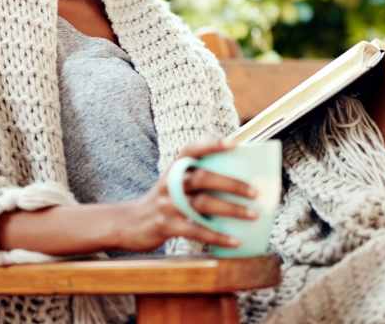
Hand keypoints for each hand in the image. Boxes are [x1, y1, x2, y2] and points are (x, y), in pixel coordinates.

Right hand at [115, 137, 259, 253]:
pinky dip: (217, 236)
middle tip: (255, 192)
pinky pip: (195, 230)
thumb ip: (196, 179)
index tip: (235, 143)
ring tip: (252, 215)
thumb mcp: (174, 184)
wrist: (129, 223)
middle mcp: (169, 183)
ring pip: (202, 204)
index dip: (212, 144)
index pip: (191, 149)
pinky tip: (234, 241)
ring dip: (231, 210)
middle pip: (202, 178)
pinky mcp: (165, 225)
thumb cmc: (164, 203)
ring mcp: (166, 204)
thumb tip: (240, 183)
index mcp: (173, 169)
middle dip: (231, 184)